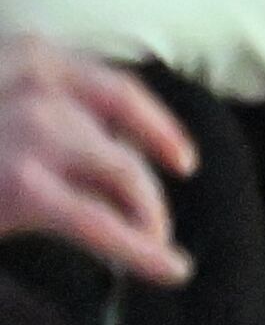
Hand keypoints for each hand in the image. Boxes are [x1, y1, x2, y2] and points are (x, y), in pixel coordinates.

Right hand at [0, 38, 196, 283]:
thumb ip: (42, 104)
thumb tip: (109, 144)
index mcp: (29, 55)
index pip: (116, 90)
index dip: (157, 128)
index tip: (180, 159)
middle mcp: (35, 83)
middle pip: (123, 143)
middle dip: (146, 191)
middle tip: (155, 226)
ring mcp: (31, 132)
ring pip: (124, 179)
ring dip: (145, 219)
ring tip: (150, 249)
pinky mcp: (24, 185)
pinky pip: (105, 223)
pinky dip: (144, 250)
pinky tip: (169, 269)